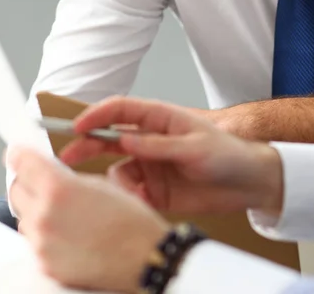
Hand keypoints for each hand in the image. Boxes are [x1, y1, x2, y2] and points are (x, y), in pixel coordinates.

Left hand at [7, 147, 168, 293]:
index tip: (17, 153)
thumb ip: (66, 177)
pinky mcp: (45, 265)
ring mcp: (42, 244)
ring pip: (25, 217)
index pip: (22, 163)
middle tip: (43, 180)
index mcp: (58, 189)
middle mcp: (44, 217)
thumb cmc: (131, 221)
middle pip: (16, 190)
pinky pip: (35, 241)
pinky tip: (71, 231)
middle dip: (27, 182)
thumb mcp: (101, 183)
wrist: (144, 258)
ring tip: (66, 211)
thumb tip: (48, 173)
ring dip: (36, 209)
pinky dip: (46, 233)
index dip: (19, 154)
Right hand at [60, 97, 283, 215]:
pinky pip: (129, 192)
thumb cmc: (227, 154)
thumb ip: (159, 145)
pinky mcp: (153, 188)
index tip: (77, 126)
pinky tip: (142, 202)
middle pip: (108, 137)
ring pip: (116, 169)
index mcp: (160, 118)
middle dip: (86, 145)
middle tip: (67, 157)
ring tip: (133, 193)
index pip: (121, 110)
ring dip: (116, 181)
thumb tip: (125, 140)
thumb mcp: (196, 147)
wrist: (246, 184)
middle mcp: (149, 139)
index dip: (96, 114)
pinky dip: (128, 197)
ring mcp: (149, 164)